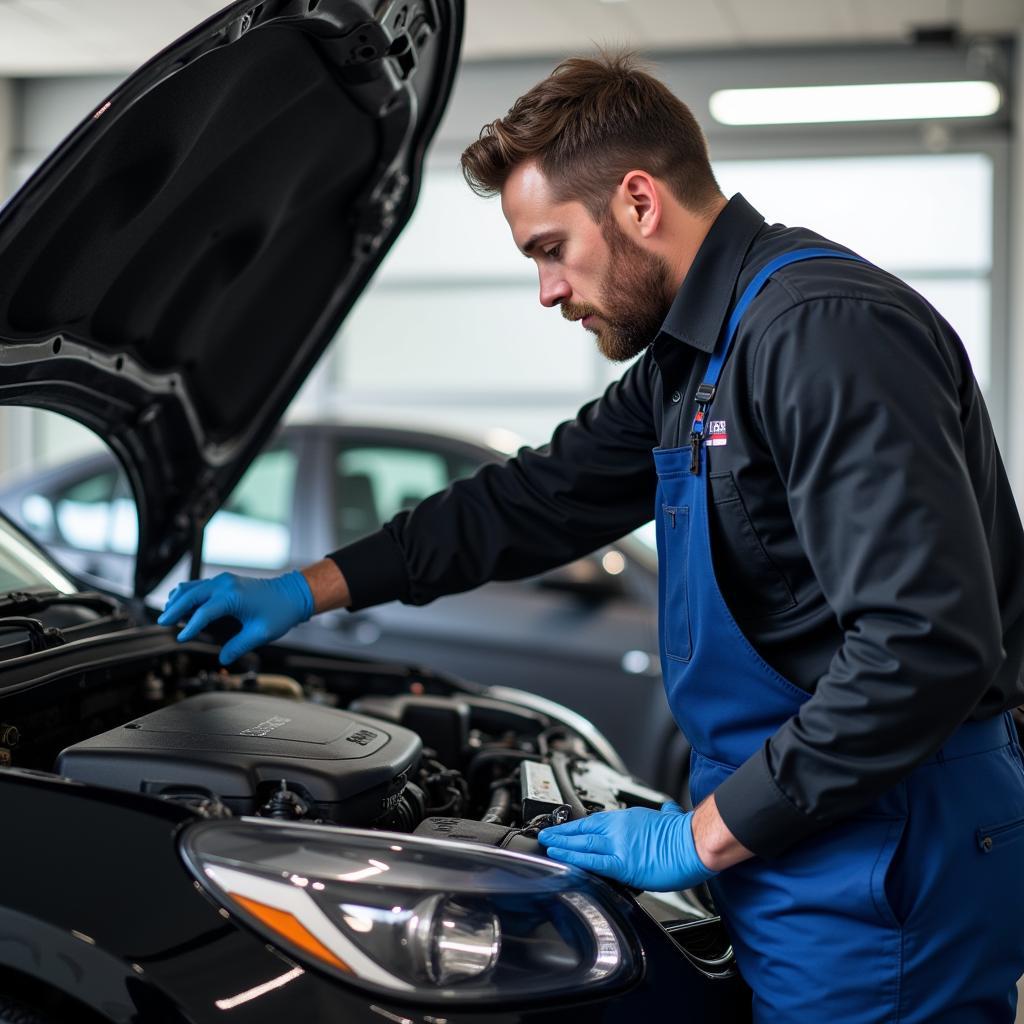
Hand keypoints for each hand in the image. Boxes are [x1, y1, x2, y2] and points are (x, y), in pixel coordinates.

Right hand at [157, 571, 314, 664]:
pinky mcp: (225, 582)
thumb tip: (223, 658)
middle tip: (162, 623)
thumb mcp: (261, 634)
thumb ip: (239, 646)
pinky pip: (200, 586)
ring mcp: (225, 581)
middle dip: (175, 609)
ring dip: (179, 600)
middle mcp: (226, 585)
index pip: (203, 613)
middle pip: (191, 595)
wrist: (293, 594)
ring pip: (192, 587)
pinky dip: (188, 595)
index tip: (181, 638)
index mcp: (234, 597)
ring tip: (169, 615)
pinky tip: (182, 606)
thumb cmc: (281, 611)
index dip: (190, 627)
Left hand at [538, 801, 717, 891]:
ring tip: (546, 844)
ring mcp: (618, 845)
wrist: (696, 842)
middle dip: (562, 833)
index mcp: (629, 818)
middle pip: (583, 829)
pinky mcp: (622, 864)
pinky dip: (572, 858)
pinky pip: (591, 861)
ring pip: (582, 844)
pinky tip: (560, 857)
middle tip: (546, 834)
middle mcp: (619, 828)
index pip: (596, 821)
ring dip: (561, 844)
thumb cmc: (687, 833)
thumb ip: (663, 815)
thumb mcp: (669, 816)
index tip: (566, 829)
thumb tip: (668, 811)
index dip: (577, 825)